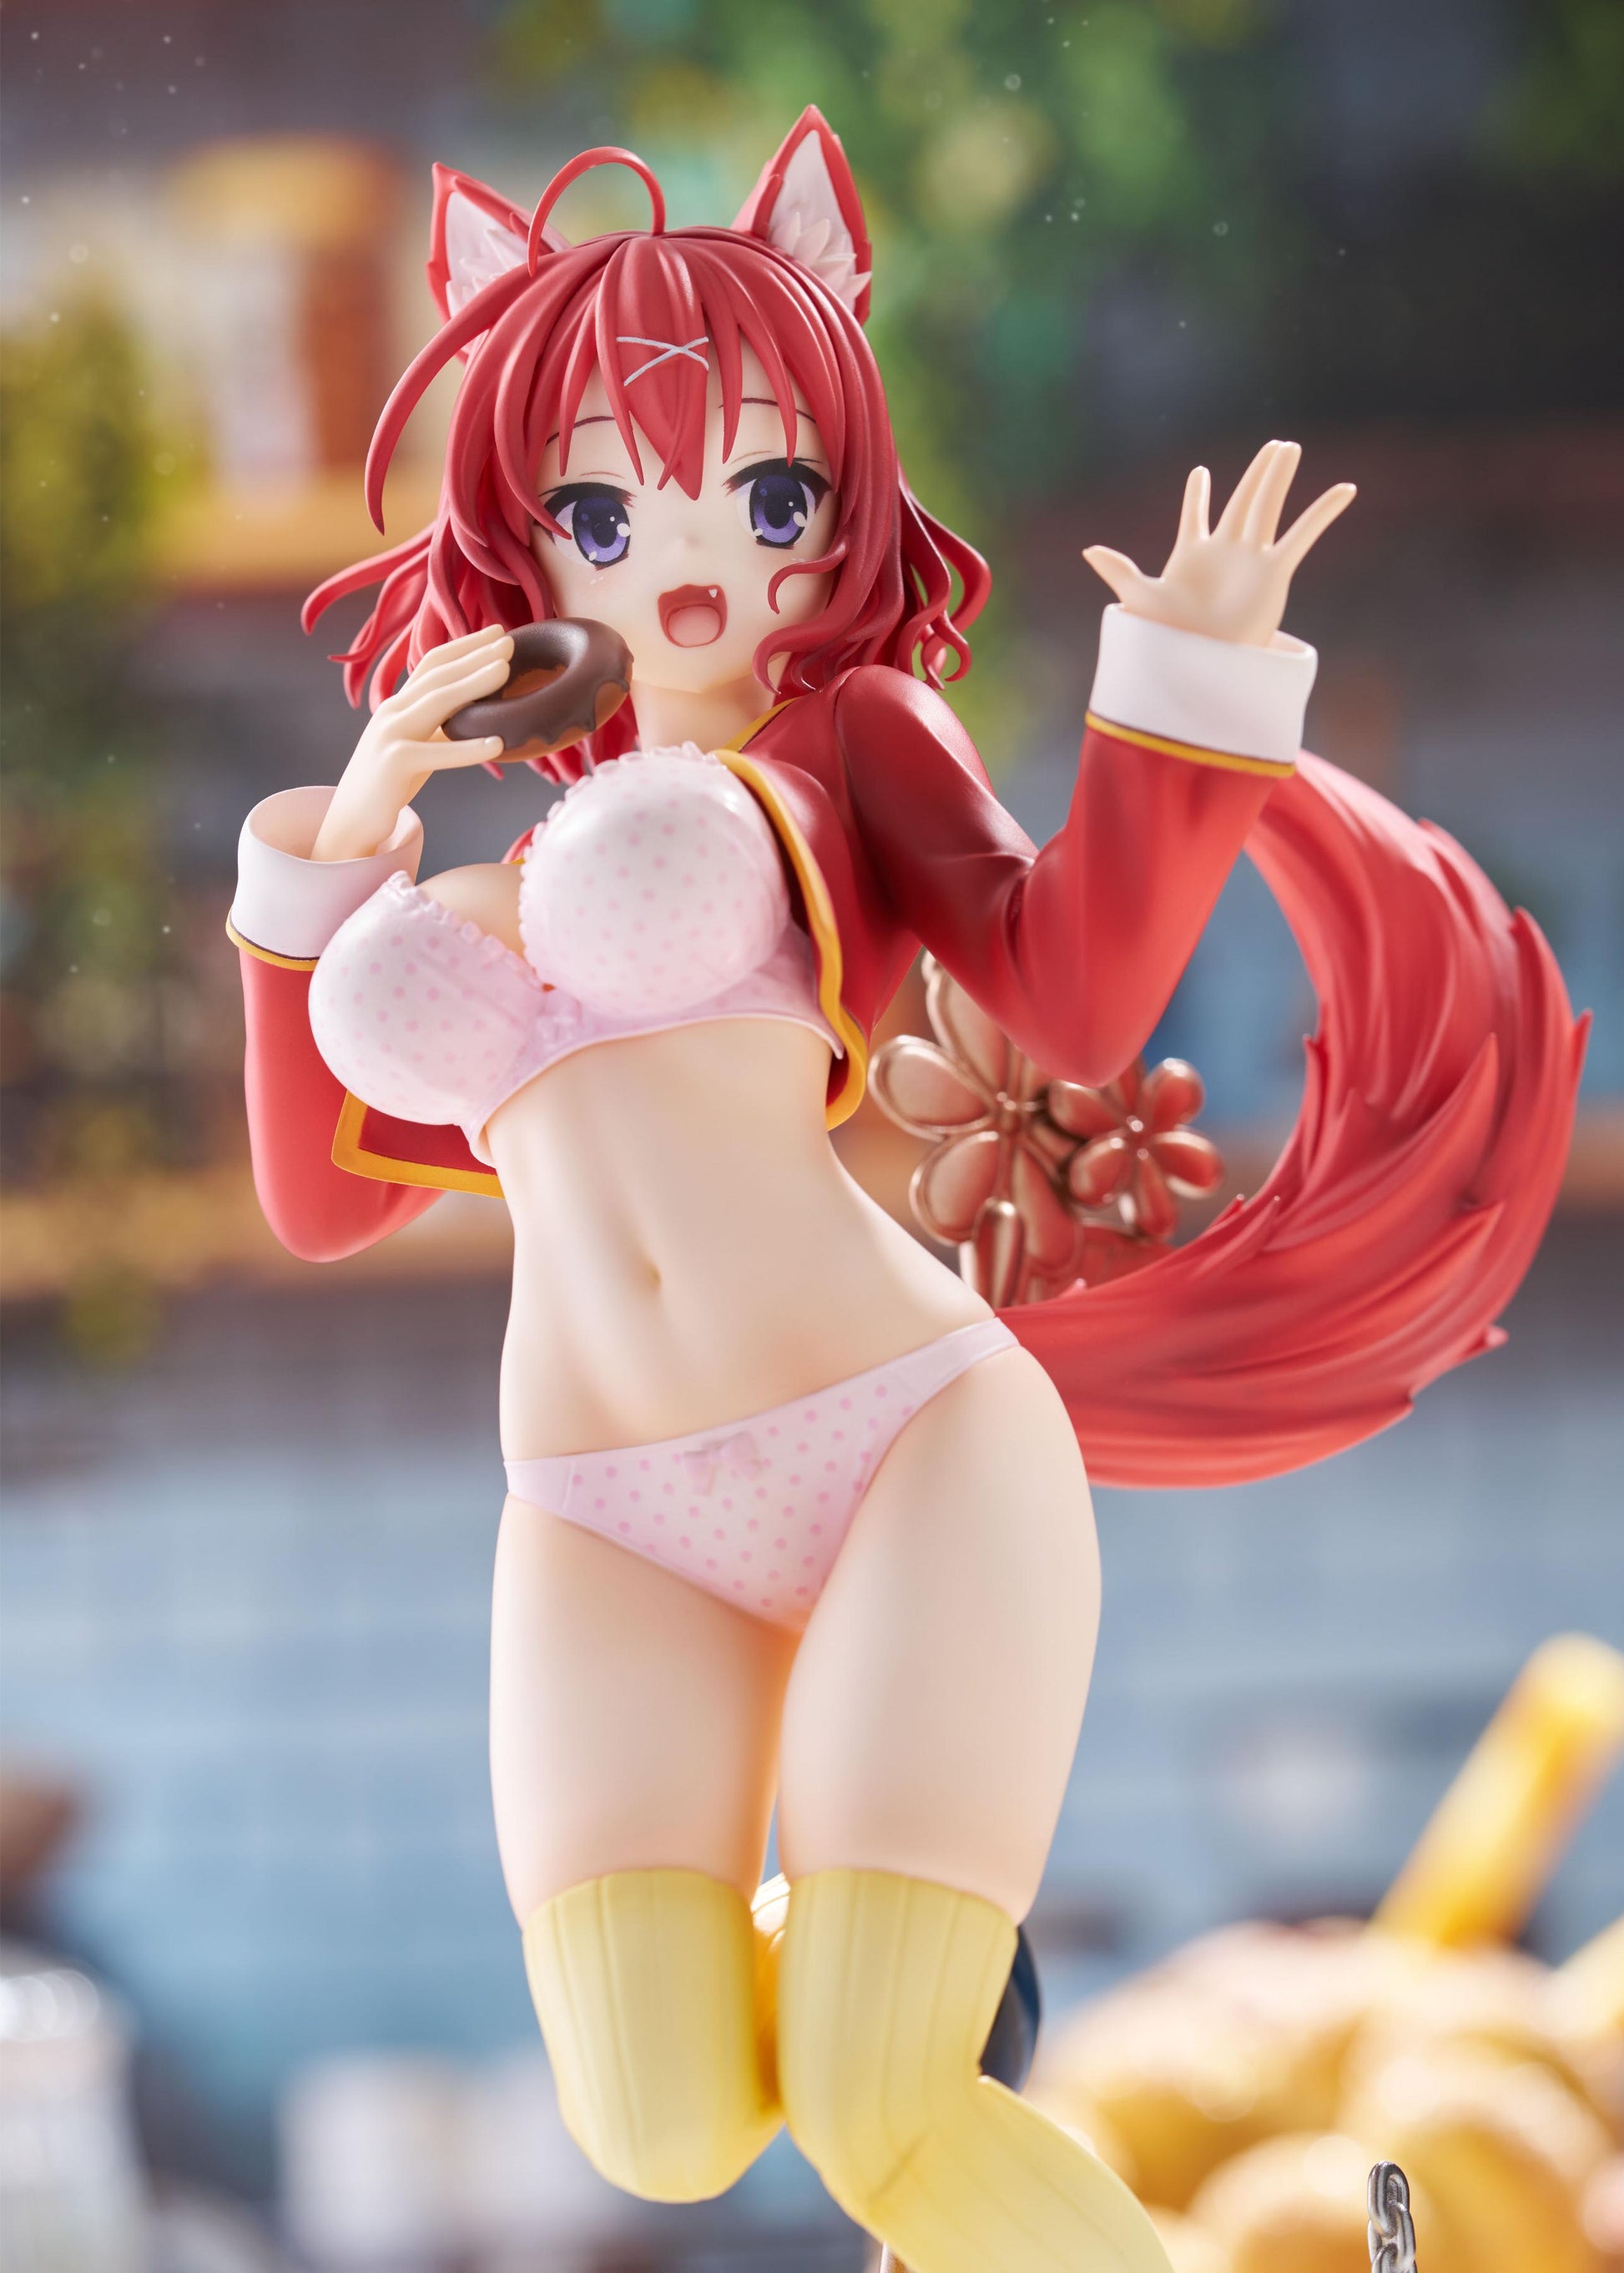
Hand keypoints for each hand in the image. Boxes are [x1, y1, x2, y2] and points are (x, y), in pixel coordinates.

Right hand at [311, 626, 513, 861]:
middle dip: (474, 655)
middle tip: (509, 641)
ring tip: (506, 671)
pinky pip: (436, 753)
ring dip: (473, 684)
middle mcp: (392, 711)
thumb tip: (480, 711)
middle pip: (438, 675)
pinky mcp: (393, 764)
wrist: (351, 820)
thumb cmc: (391, 782)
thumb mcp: (418, 745)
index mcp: (399, 704)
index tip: (497, 632)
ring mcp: (390, 735)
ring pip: (436, 701)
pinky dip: (468, 750)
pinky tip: (497, 744)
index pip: (432, 663)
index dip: (464, 645)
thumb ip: (440, 725)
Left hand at [1082, 440, 1354, 648]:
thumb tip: (1088, 549)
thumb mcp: (1141, 599)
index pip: (1195, 516)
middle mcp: (1226, 550)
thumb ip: (1120, 570)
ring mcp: (1253, 558)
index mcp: (1192, 553)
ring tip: (1289, 448)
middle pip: (1243, 500)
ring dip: (1278, 478)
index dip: (1196, 496)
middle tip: (1275, 445)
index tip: (1200, 474)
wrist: (1205, 662)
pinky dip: (1323, 512)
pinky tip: (1345, 490)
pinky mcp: (1276, 571)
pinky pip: (1303, 535)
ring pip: (1269, 507)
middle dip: (1257, 474)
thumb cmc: (1172, 637)